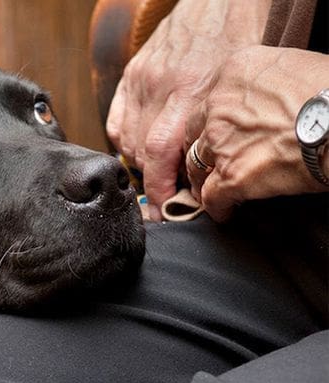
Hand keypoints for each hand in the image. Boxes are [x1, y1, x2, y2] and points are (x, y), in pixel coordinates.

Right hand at [106, 0, 269, 219]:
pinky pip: (115, 122)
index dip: (159, 188)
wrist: (216, 4)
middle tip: (165, 196)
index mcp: (189, 93)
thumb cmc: (234, 46)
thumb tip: (200, 175)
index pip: (160, 153)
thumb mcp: (233, 92)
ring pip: (126, 141)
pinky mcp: (130, 76)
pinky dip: (123, 143)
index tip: (163, 210)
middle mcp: (160, 89)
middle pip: (142, 151)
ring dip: (140, 163)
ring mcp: (140, 82)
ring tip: (157, 170)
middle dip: (152, 181)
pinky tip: (138, 148)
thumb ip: (211, 131)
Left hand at [184, 46, 328, 221]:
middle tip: (209, 159)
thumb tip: (269, 97)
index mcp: (233, 72)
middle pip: (195, 130)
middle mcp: (218, 104)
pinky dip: (217, 207)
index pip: (210, 99)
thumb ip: (264, 82)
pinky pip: (211, 197)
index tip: (222, 130)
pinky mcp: (231, 175)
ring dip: (202, 178)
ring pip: (195, 164)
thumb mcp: (291, 66)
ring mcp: (220, 141)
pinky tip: (225, 211)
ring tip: (210, 187)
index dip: (214, 118)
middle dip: (201, 147)